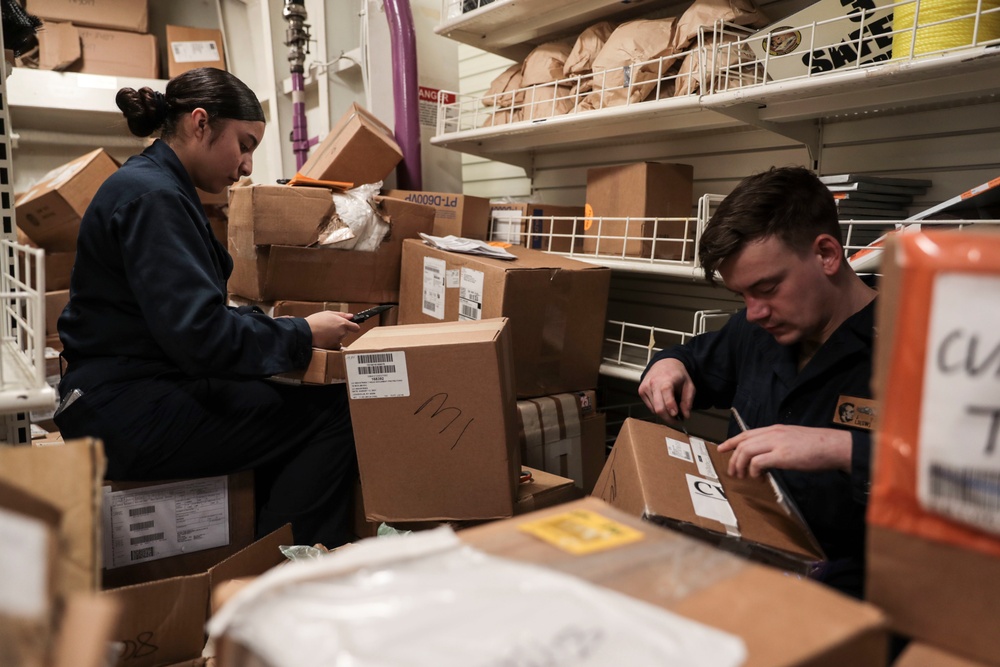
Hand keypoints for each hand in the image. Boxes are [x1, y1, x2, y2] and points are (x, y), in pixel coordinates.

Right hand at [305, 311, 359, 349]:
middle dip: (340, 331)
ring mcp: (338, 340)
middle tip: (329, 328)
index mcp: (343, 323)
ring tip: (324, 333)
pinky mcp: (333, 347)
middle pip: (346, 332)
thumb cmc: (315, 321)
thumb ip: (341, 315)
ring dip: (335, 337)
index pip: (356, 328)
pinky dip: (331, 343)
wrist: (306, 332)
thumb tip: (351, 316)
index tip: (351, 326)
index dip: (353, 327)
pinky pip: (335, 345)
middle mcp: (342, 333)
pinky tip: (324, 339)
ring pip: (340, 339)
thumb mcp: (328, 313)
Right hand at [638, 358, 695, 423]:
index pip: (667, 395)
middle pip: (659, 407)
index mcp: (666, 379)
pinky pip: (650, 407)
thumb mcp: (689, 385)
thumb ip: (688, 400)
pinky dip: (657, 409)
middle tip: (676, 420)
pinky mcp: (641, 391)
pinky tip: (663, 403)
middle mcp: (653, 383)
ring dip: (664, 414)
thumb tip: (685, 415)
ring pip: (654, 409)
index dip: (671, 408)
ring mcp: (645, 387)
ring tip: (672, 410)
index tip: (677, 416)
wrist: (665, 363)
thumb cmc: (676, 374)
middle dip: (668, 418)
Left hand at [717, 425, 852, 478]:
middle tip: (732, 471)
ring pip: (746, 451)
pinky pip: (757, 462)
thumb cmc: (817, 446)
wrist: (834, 446)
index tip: (722, 448)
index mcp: (775, 429)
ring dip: (740, 465)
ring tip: (743, 477)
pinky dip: (753, 471)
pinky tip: (759, 477)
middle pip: (743, 443)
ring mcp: (777, 443)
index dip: (731, 441)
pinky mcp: (782, 455)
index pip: (747, 433)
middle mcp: (773, 433)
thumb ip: (778, 444)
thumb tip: (767, 457)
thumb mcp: (793, 439)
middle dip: (733, 458)